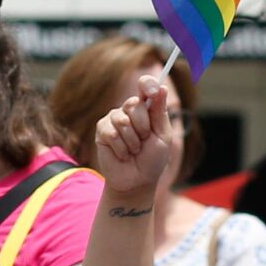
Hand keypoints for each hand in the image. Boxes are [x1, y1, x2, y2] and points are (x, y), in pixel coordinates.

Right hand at [93, 76, 173, 196]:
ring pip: (122, 120)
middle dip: (143, 127)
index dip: (148, 84)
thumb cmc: (153, 159)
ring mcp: (114, 119)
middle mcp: (129, 110)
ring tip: (133, 150)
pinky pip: (111, 133)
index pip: (145, 85)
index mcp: (147, 108)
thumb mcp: (163, 136)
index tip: (154, 91)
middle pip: (134, 104)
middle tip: (144, 140)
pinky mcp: (102, 131)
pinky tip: (122, 154)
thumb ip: (160, 112)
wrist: (137, 181)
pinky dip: (121, 148)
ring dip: (132, 141)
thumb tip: (161, 87)